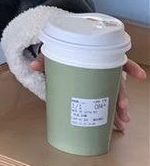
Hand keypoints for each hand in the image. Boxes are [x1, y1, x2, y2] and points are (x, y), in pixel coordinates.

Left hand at [29, 53, 145, 131]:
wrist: (61, 43)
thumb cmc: (62, 49)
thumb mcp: (53, 53)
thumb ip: (45, 58)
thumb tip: (34, 65)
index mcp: (94, 56)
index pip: (114, 63)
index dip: (127, 71)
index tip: (131, 86)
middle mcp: (102, 65)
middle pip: (115, 81)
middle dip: (120, 99)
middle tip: (122, 114)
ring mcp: (101, 73)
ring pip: (115, 88)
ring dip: (119, 105)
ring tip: (123, 122)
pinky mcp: (96, 79)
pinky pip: (109, 87)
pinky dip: (120, 94)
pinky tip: (132, 104)